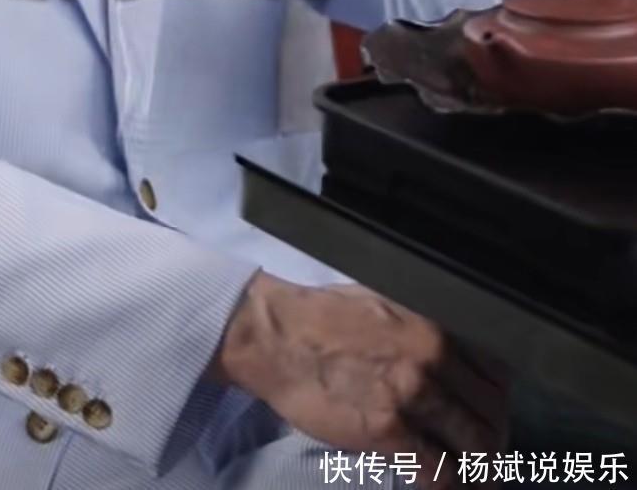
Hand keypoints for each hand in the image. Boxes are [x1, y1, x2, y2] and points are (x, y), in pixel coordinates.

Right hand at [215, 271, 510, 477]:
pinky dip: (449, 486)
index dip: (498, 402)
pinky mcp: (387, 431)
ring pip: (475, 447)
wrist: (277, 337)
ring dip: (481, 471)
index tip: (492, 416)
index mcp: (434, 325)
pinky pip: (438, 471)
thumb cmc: (325, 317)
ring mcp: (411, 395)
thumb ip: (426, 329)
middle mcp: (432, 357)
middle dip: (494, 441)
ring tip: (476, 481)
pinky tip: (446, 487)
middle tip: (487, 457)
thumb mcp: (387, 304)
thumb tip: (456, 356)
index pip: (498, 374)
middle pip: (492, 414)